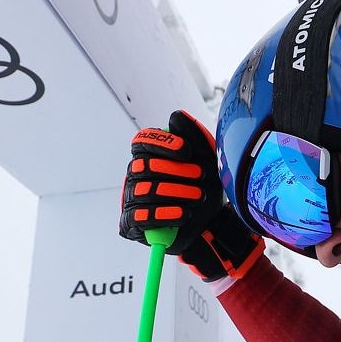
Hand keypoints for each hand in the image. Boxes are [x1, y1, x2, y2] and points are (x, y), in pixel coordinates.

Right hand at [120, 109, 221, 253]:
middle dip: (176, 171)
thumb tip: (175, 116)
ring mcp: (130, 200)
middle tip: (201, 176)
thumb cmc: (203, 187)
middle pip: (144, 166)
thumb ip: (193, 135)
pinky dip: (165, 214)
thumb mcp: (206, 159)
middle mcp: (134, 176)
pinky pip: (141, 217)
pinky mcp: (131, 225)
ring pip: (145, 191)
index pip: (142, 141)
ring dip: (176, 193)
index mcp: (148, 157)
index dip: (162, 143)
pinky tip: (184, 214)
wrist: (210, 223)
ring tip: (199, 197)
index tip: (187, 151)